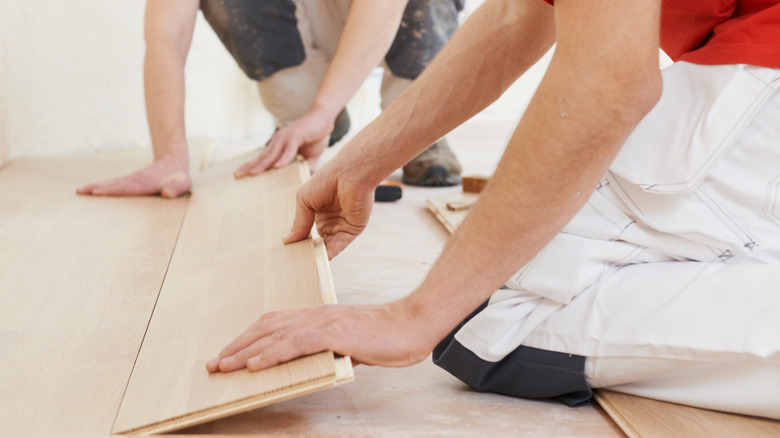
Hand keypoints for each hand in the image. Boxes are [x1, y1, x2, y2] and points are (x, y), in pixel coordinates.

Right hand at [76, 154, 190, 197]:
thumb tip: (167, 194)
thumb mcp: (183, 184)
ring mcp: (131, 180)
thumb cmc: (179, 178)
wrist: (174, 162)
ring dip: (95, 186)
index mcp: (146, 183)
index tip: (97, 191)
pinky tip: (91, 190)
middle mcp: (135, 180)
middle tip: (80, 191)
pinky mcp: (129, 181)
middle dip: (96, 187)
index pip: (127, 188)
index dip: (112, 190)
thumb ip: (176, 189)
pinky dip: (101, 186)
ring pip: (110, 183)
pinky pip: (113, 184)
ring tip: (79, 190)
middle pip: (113, 184)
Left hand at [206, 300, 434, 372]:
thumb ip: (327, 350)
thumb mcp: (349, 344)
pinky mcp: (334, 333)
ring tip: (223, 366)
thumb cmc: (384, 337)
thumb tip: (309, 364)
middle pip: (266, 327)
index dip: (248, 338)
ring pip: (275, 335)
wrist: (410, 325)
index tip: (229, 353)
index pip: (274, 324)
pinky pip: (295, 344)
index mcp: (317, 316)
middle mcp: (315, 315)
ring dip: (245, 352)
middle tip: (214, 363)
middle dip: (237, 346)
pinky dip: (272, 354)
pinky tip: (255, 364)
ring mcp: (323, 322)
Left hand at [234, 110, 333, 178]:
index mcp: (280, 145)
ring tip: (252, 174)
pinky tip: (276, 167)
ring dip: (262, 165)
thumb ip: (307, 165)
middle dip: (250, 166)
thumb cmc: (317, 135)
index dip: (252, 165)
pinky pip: (289, 150)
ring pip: (272, 154)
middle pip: (263, 156)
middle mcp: (279, 140)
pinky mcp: (296, 136)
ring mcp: (286, 138)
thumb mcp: (311, 155)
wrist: (324, 117)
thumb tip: (306, 176)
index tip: (239, 173)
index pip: (263, 157)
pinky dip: (283, 159)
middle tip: (237, 175)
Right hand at [283, 162, 373, 258]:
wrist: (350, 174)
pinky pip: (340, 244)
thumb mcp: (304, 200)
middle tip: (297, 262)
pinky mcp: (353, 229)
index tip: (290, 252)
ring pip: (328, 246)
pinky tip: (321, 258)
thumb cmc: (326, 180)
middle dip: (309, 251)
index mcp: (317, 212)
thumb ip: (299, 222)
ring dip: (319, 254)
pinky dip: (331, 253)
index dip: (299, 241)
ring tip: (307, 263)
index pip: (307, 232)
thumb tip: (286, 240)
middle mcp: (330, 220)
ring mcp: (341, 225)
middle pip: (317, 241)